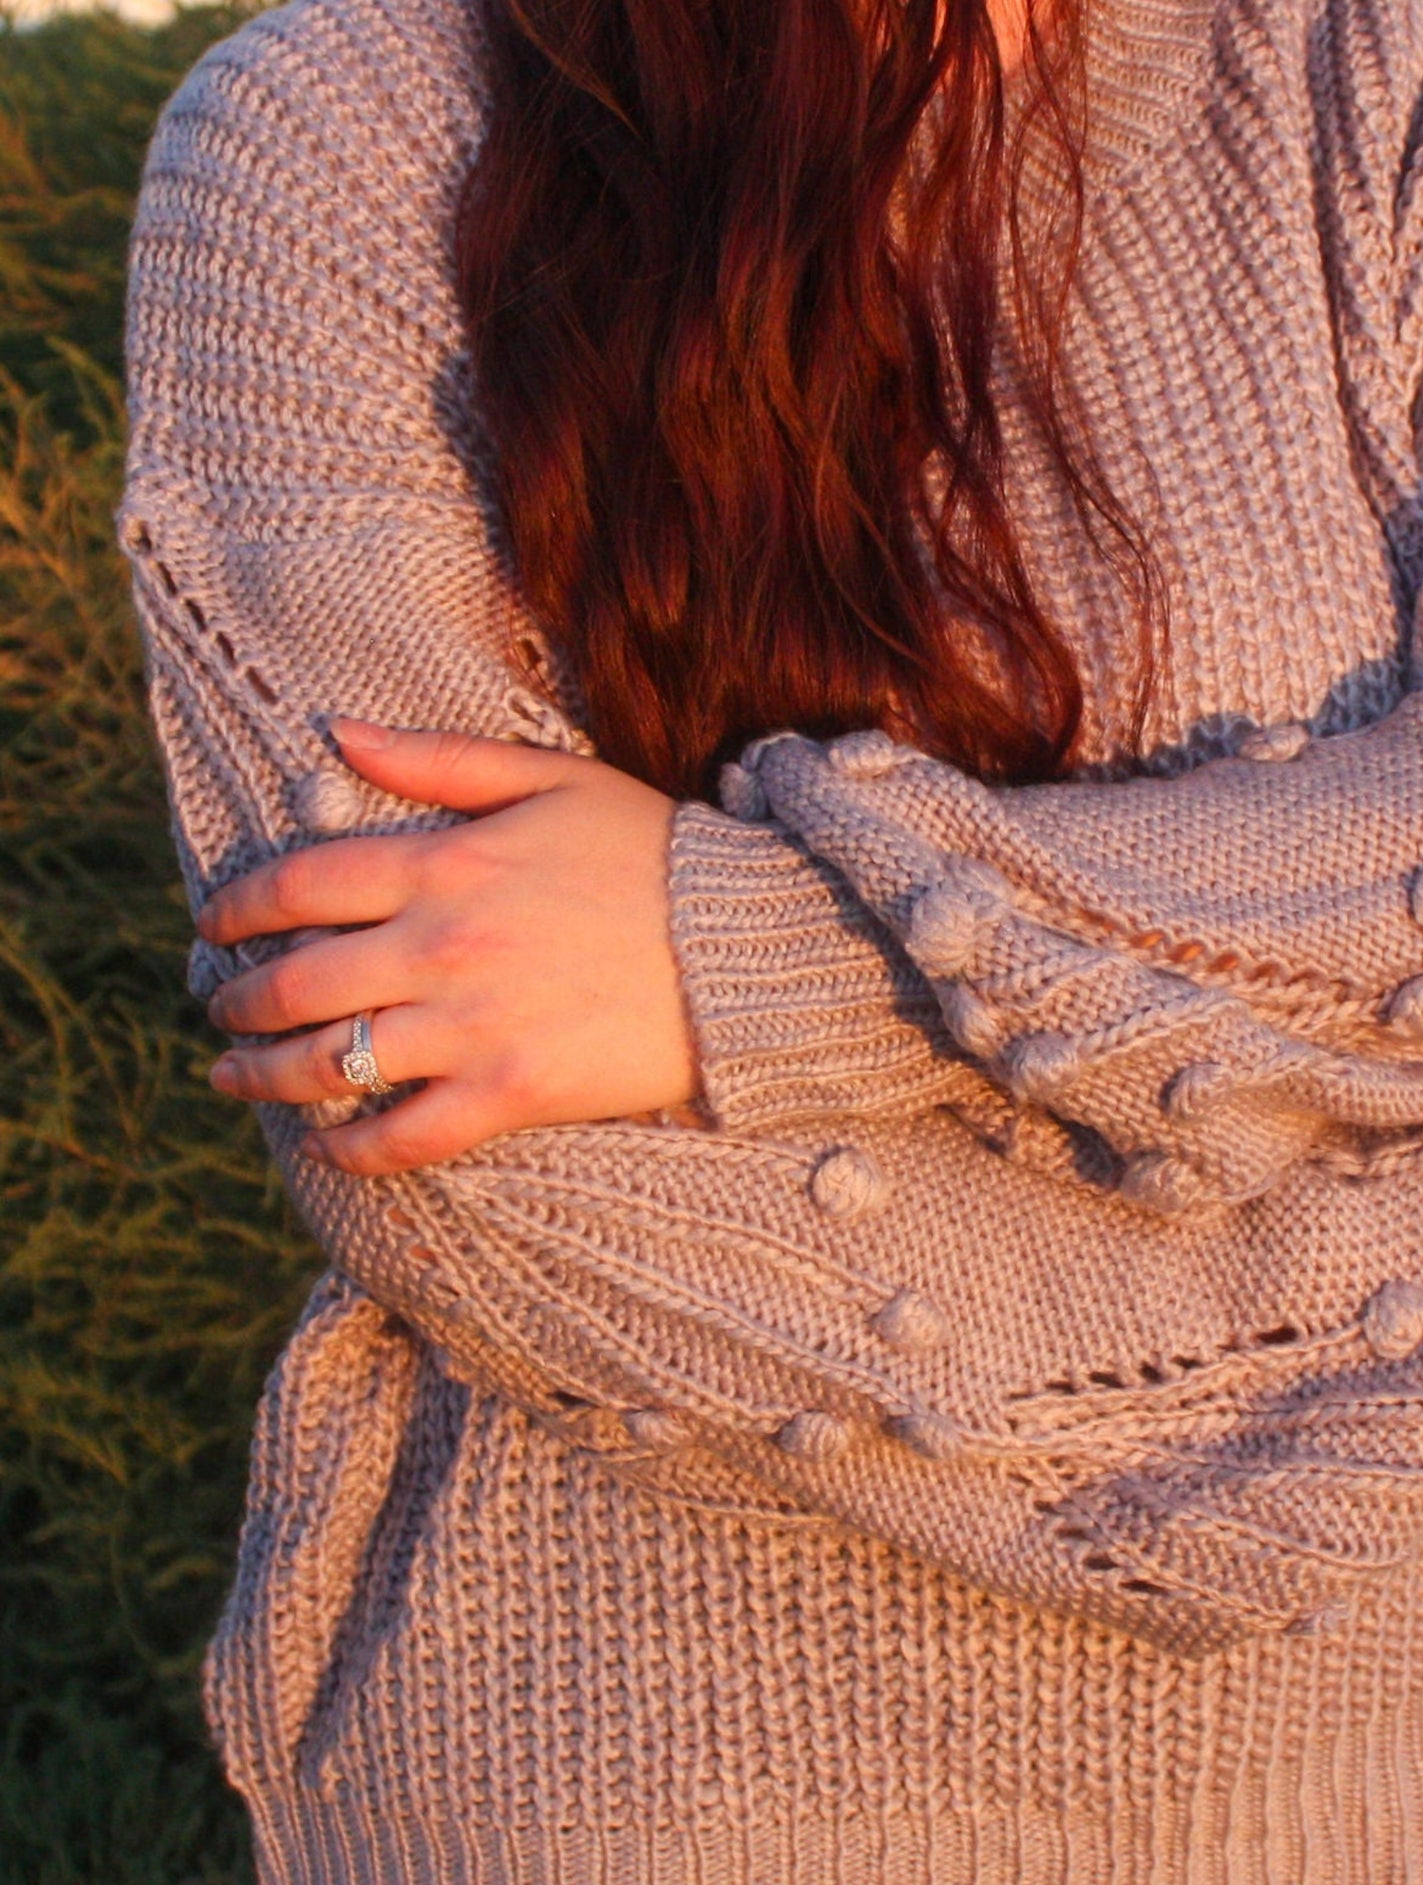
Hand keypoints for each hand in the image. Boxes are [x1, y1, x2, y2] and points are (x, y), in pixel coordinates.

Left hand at [199, 718, 698, 1174]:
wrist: (747, 943)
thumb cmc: (651, 851)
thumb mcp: (550, 780)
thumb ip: (438, 757)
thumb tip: (338, 736)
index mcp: (444, 864)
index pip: (302, 885)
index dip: (239, 907)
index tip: (213, 925)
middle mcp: (441, 947)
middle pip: (297, 981)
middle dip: (238, 1001)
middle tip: (218, 1010)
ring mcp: (472, 1026)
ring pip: (331, 1061)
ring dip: (264, 1075)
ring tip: (235, 1077)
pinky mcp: (512, 1092)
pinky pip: (405, 1135)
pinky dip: (350, 1148)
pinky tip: (323, 1146)